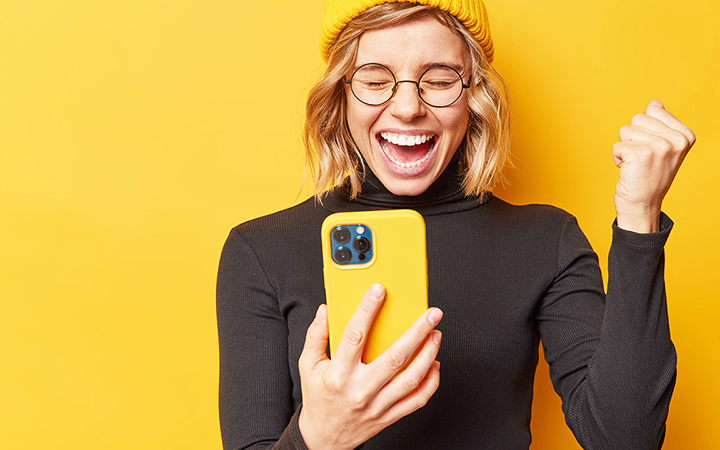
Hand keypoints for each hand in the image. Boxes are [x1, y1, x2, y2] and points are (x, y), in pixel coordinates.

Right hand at [298, 283, 441, 449]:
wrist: (324, 439)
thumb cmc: (319, 397)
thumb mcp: (308, 365)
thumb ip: (316, 335)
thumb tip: (326, 310)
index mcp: (339, 374)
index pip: (354, 336)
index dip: (367, 310)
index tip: (379, 291)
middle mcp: (360, 390)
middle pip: (395, 357)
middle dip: (417, 331)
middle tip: (431, 314)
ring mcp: (378, 405)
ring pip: (411, 378)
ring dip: (428, 354)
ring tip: (436, 335)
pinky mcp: (390, 416)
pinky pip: (417, 400)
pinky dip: (430, 382)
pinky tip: (434, 365)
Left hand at [612, 100, 695, 232]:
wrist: (643, 205)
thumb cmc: (650, 176)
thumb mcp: (663, 147)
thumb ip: (660, 124)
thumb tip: (654, 103)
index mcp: (685, 135)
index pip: (653, 109)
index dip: (645, 129)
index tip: (653, 150)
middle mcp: (676, 140)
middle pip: (637, 118)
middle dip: (633, 137)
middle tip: (642, 159)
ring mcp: (660, 146)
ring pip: (625, 130)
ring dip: (625, 148)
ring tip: (636, 165)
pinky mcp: (640, 154)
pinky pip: (617, 145)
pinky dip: (617, 158)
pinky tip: (629, 170)